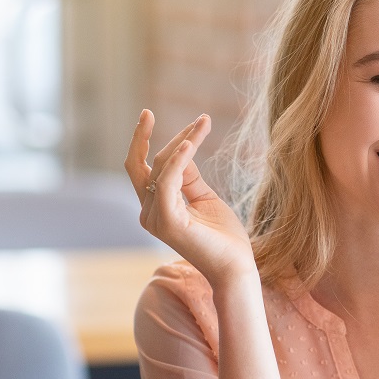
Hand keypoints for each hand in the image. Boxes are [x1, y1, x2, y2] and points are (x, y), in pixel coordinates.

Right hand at [124, 110, 253, 284]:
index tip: (147, 115)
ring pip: (161, 167)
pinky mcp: (169, 222)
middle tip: (153, 112)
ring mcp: (156, 219)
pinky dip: (178, 160)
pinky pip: (168, 182)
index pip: (143, 169)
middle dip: (148, 136)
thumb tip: (180, 148)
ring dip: (183, 141)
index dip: (141, 142)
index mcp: (155, 208)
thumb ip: (188, 177)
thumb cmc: (224, 237)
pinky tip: (190, 143)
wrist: (236, 266)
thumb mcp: (204, 197)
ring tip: (203, 123)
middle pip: (147, 164)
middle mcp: (149, 213)